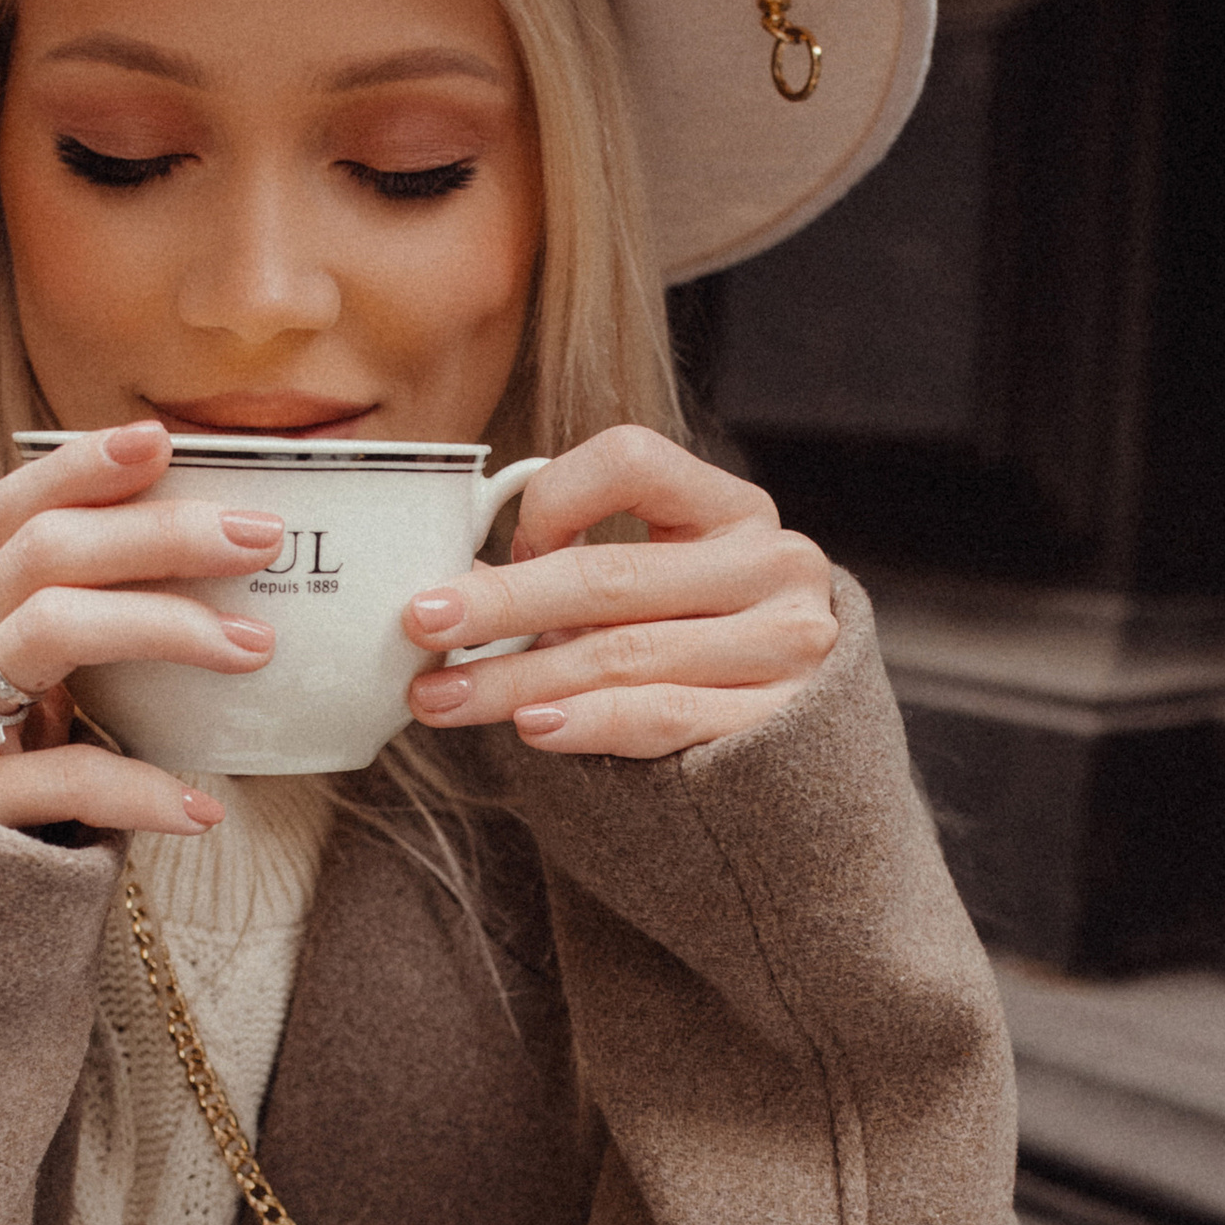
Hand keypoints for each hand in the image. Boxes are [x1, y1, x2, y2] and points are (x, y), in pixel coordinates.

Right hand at [0, 422, 281, 831]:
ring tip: (254, 649)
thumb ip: (80, 631)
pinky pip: (63, 779)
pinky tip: (203, 807)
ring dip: (164, 626)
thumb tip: (213, 576)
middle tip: (261, 538)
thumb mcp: (20, 692)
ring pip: (50, 632)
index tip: (164, 440)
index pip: (11, 511)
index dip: (82, 468)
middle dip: (160, 534)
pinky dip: (142, 789)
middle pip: (46, 555)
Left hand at [400, 427, 835, 758]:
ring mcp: (785, 644)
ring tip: (441, 698)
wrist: (804, 764)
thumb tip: (454, 588)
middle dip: (500, 603)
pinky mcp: (776, 720)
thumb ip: (582, 575)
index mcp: (732, 509)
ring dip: (516, 680)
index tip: (503, 546)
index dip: (555, 498)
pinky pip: (663, 716)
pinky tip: (532, 727)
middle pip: (611, 574)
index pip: (631, 460)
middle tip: (419, 623)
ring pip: (622, 654)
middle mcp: (771, 564)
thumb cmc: (703, 658)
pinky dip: (588, 722)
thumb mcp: (657, 593)